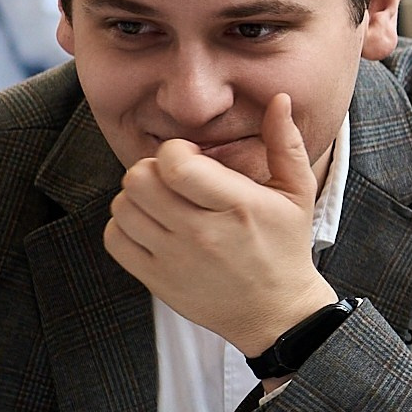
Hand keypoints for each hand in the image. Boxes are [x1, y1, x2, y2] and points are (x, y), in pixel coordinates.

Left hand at [102, 92, 338, 356]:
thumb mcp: (297, 193)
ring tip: (163, 203)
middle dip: (151, 170)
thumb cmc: (285, 246)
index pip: (175, 165)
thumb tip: (279, 99)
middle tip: (173, 180)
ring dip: (137, 198)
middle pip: (138, 181)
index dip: (175, 152)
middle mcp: (202, 234)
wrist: (276, 312)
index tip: (192, 161)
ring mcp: (175, 259)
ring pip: (122, 207)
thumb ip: (285, 142)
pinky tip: (151, 226)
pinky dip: (125, 226)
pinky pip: (115, 239)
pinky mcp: (157, 280)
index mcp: (237, 206)